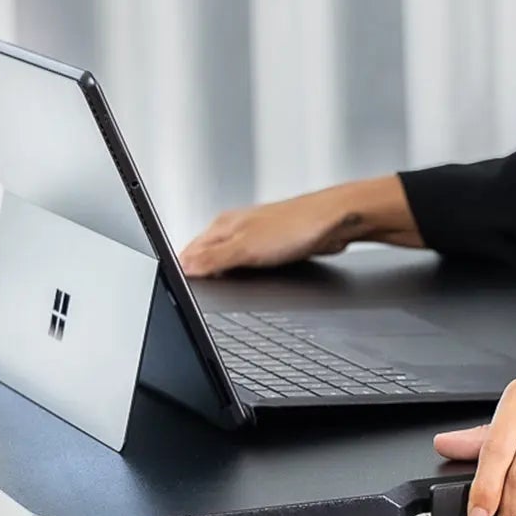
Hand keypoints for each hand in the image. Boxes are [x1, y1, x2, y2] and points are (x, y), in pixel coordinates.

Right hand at [179, 176, 423, 275]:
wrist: (336, 222)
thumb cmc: (299, 225)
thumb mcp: (247, 249)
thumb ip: (213, 259)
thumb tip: (185, 268)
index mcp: (223, 225)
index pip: (190, 251)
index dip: (183, 271)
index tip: (179, 289)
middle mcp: (237, 227)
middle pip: (206, 255)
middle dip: (201, 274)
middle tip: (197, 293)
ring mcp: (256, 236)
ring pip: (229, 260)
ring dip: (223, 274)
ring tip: (218, 288)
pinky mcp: (274, 246)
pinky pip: (251, 264)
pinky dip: (245, 274)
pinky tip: (249, 282)